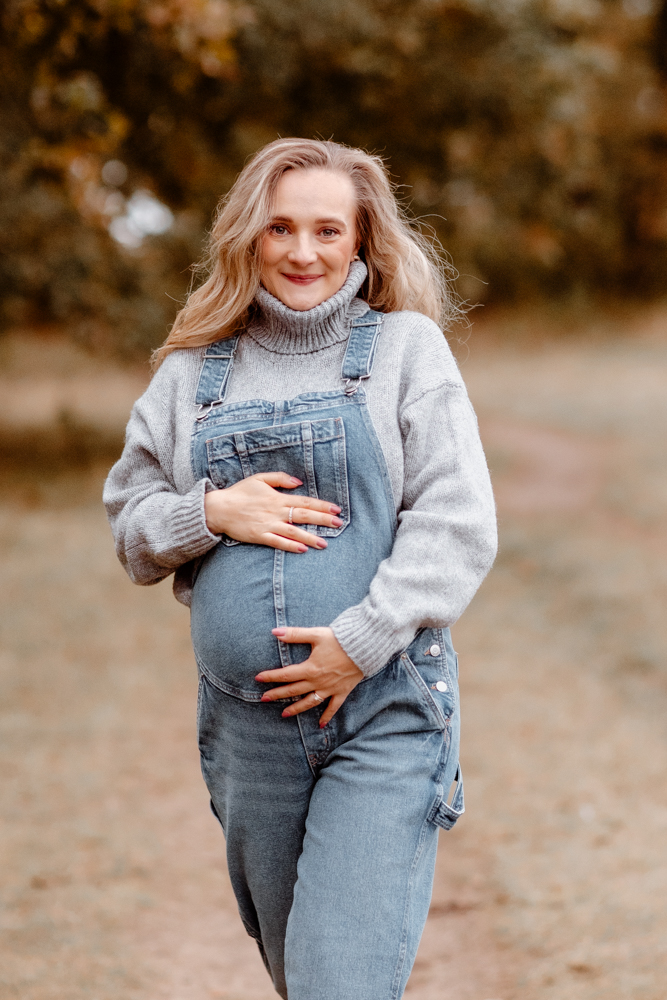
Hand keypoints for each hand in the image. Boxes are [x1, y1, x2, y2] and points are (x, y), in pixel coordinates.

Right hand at [204, 472, 342, 552]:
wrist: (219, 508)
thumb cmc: (239, 493)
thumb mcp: (259, 479)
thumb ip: (280, 479)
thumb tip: (299, 482)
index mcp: (278, 497)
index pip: (305, 501)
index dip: (321, 505)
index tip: (336, 510)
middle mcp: (275, 511)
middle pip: (303, 515)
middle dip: (322, 520)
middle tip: (338, 524)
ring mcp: (267, 524)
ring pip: (293, 531)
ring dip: (309, 537)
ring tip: (324, 543)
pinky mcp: (259, 536)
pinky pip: (277, 542)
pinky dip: (290, 546)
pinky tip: (302, 549)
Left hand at [256, 627, 363, 726]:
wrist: (365, 646)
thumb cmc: (341, 639)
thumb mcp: (316, 634)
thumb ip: (295, 634)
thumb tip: (275, 632)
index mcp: (310, 668)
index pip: (285, 675)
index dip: (271, 676)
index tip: (258, 678)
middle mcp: (318, 681)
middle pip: (293, 690)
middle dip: (277, 694)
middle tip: (263, 699)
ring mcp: (330, 688)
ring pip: (309, 702)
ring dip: (296, 709)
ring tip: (283, 714)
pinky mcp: (342, 691)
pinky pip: (333, 707)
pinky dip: (327, 716)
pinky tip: (320, 725)